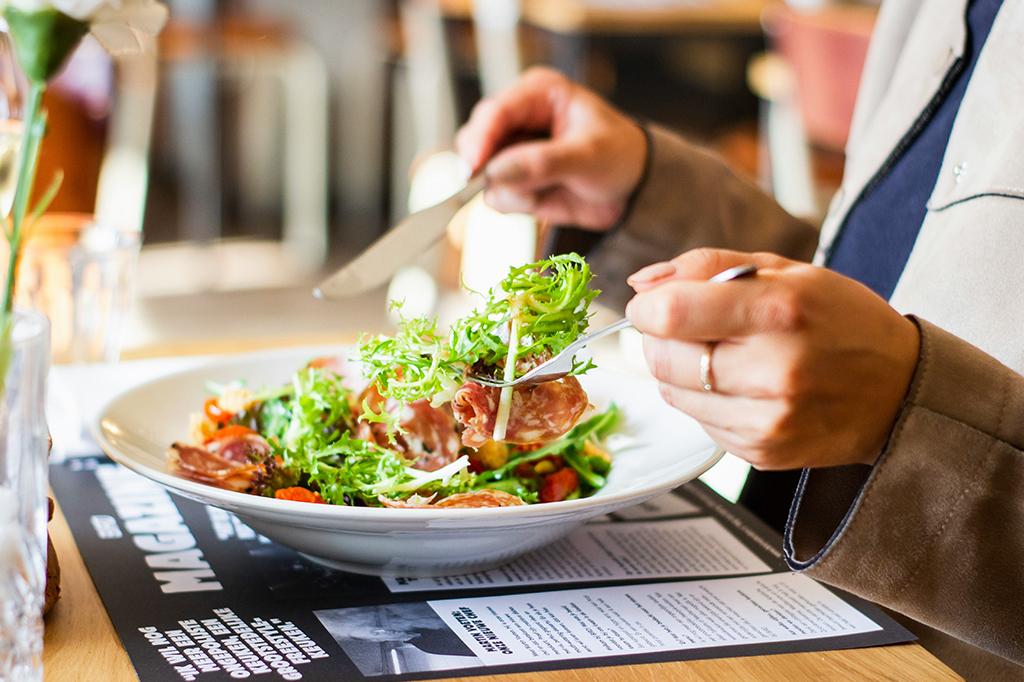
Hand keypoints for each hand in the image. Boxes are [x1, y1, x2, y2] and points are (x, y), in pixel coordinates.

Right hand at [455, 67, 646, 229]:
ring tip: (545, 191)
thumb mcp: (589, 156)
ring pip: (481, 172)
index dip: (480, 140)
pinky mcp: (512, 179)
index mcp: (538, 93)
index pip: (495, 111)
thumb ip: (543, 163)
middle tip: (513, 186)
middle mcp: (519, 118)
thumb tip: (497, 173)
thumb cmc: (620, 157)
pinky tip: (542, 199)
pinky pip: (496, 196)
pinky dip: (515, 203)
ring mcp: (512, 150)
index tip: (472, 169)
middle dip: (488, 168)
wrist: (632, 190)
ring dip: (510, 189)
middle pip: (476, 139)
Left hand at [624, 249, 920, 469]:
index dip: (647, 307)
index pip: (671, 314)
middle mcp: (774, 370)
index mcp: (779, 310)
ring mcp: (768, 419)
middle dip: (662, 338)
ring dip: (682, 371)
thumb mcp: (785, 270)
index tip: (655, 304)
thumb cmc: (841, 320)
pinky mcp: (762, 452)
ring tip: (726, 356)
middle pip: (663, 358)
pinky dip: (706, 401)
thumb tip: (642, 284)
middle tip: (693, 328)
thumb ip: (706, 267)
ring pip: (673, 392)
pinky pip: (698, 421)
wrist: (900, 390)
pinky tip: (744, 386)